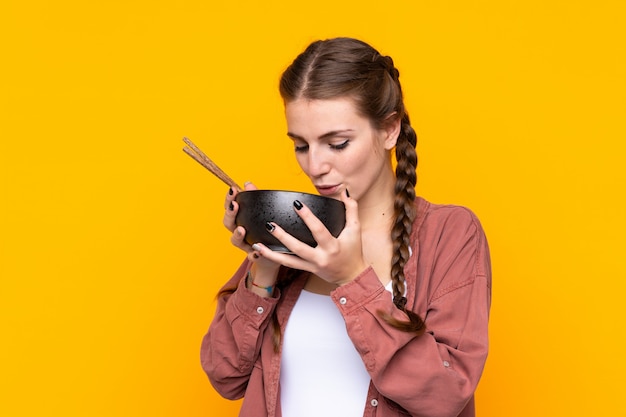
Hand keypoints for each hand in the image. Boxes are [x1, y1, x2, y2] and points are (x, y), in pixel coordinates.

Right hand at [223, 182, 280, 283]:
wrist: (275, 253)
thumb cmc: (265, 229)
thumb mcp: (263, 212)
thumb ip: (256, 199)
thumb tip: (247, 183)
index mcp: (240, 219)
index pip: (230, 207)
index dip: (229, 199)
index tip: (233, 189)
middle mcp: (239, 232)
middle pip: (228, 223)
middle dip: (230, 214)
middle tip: (234, 206)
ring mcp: (245, 244)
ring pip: (236, 241)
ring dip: (237, 235)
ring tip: (241, 229)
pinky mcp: (255, 255)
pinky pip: (252, 256)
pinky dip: (254, 254)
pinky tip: (258, 252)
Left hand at [252, 190, 367, 285]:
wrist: (352, 276)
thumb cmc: (353, 251)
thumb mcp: (355, 229)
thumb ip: (351, 209)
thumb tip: (344, 191)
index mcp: (332, 246)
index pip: (318, 230)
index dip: (308, 217)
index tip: (296, 203)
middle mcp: (320, 258)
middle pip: (298, 248)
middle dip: (283, 237)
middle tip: (270, 224)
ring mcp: (311, 266)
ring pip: (288, 261)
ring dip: (271, 253)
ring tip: (257, 243)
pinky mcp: (306, 270)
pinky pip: (288, 264)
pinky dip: (275, 258)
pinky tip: (262, 251)